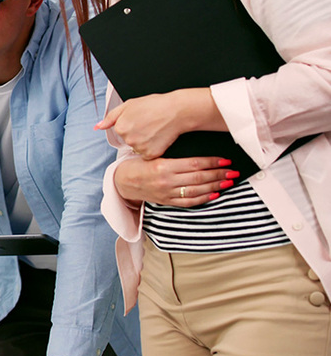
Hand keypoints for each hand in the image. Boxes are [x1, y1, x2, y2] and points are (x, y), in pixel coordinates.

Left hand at [95, 88, 226, 159]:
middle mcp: (128, 139)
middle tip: (149, 124)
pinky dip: (153, 149)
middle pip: (129, 140)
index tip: (141, 119)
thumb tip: (98, 126)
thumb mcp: (129, 105)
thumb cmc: (155, 105)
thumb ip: (111, 117)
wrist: (177, 111)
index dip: (132, 124)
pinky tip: (159, 138)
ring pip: (138, 148)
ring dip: (145, 142)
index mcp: (120, 127)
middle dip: (137, 134)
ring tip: (155, 129)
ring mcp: (139, 147)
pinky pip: (148, 154)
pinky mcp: (151, 154)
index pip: (121, 130)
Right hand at [114, 155, 238, 205]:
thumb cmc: (138, 165)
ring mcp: (167, 193)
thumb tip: (197, 153)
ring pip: (196, 190)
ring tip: (228, 181)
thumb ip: (173, 156)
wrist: (123, 182)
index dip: (212, 162)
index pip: (194, 164)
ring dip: (215, 186)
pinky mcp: (167, 201)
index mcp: (163, 166)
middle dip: (218, 174)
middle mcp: (166, 180)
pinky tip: (214, 194)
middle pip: (199, 178)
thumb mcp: (152, 155)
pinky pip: (188, 202)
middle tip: (233, 171)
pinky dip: (203, 199)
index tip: (225, 160)